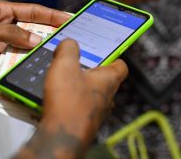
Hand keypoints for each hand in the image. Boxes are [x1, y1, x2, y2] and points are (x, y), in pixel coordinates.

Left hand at [0, 1, 69, 72]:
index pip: (33, 11)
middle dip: (49, 35)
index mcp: (2, 11)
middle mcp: (5, 27)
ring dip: (37, 53)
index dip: (52, 14)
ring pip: (25, 48)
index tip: (70, 18)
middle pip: (32, 30)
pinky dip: (23, 66)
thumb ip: (11, 33)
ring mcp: (0, 44)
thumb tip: (37, 41)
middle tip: (69, 41)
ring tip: (55, 57)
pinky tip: (35, 69)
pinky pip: (13, 62)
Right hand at [39, 39, 127, 153]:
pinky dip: (73, 101)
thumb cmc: (69, 102)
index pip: (121, 65)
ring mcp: (98, 112)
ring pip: (93, 95)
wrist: (62, 137)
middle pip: (105, 80)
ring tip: (65, 81)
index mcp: (109, 80)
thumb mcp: (65, 65)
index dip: (113, 56)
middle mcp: (108, 97)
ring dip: (81, 87)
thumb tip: (69, 43)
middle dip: (92, 71)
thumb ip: (68, 49)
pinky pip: (82, 108)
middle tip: (77, 64)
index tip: (104, 52)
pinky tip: (59, 99)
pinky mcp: (86, 123)